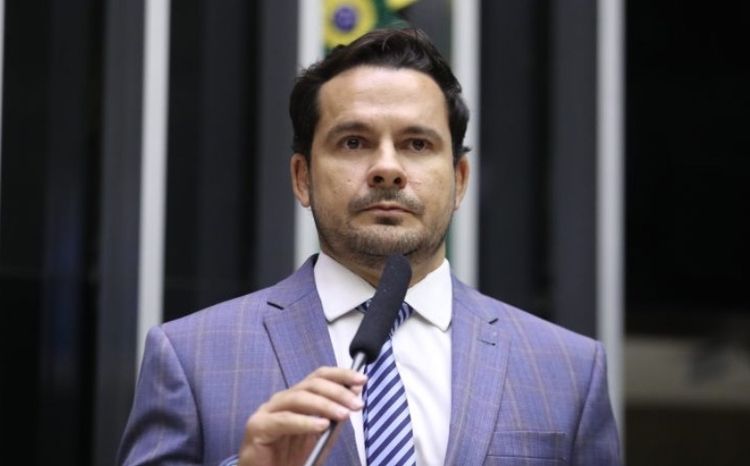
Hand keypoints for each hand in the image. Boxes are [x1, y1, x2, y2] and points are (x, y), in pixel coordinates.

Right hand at [238, 367, 365, 465]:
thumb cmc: (292, 458)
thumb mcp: (321, 435)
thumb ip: (335, 416)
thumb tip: (354, 393)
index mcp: (297, 398)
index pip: (319, 377)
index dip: (340, 375)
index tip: (362, 380)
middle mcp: (282, 400)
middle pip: (311, 384)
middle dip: (337, 392)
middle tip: (356, 404)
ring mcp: (268, 411)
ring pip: (298, 398)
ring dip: (325, 404)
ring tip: (343, 414)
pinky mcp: (258, 427)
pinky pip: (284, 421)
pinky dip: (305, 421)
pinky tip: (321, 426)